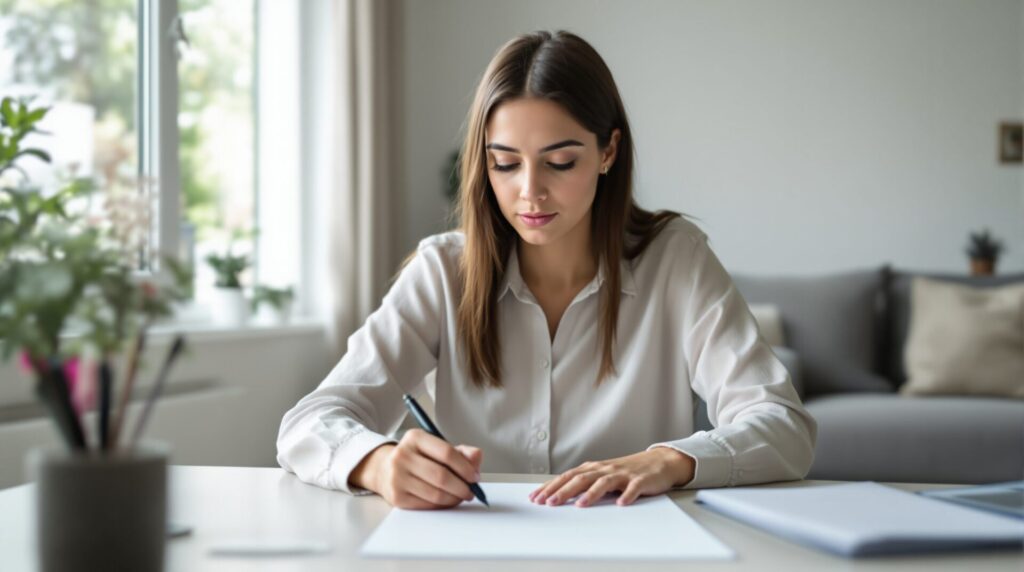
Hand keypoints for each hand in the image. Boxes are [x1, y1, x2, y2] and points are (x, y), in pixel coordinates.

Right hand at [348, 429, 482, 509]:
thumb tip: (477, 457)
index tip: (475, 476)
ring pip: (435, 493)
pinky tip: (447, 500)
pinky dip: (442, 505)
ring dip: (454, 498)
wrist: (384, 469)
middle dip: (462, 486)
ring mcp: (397, 477)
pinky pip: (427, 504)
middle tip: (471, 491)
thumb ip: (460, 451)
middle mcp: (402, 456)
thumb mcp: (436, 447)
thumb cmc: (417, 458)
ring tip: (461, 496)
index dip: (465, 467)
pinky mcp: (396, 497)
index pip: (447, 453)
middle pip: (441, 476)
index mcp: (415, 438)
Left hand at [529, 448, 694, 506]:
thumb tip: (557, 494)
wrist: (658, 462)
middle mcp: (605, 469)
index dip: (551, 487)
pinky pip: (633, 488)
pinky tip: (621, 503)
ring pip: (604, 482)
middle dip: (563, 491)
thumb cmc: (626, 471)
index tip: (536, 497)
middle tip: (549, 502)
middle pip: (581, 479)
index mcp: (594, 468)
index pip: (567, 477)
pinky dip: (627, 495)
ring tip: (579, 504)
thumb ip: (583, 483)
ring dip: (591, 493)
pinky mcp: (640, 480)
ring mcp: (622, 474)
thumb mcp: (602, 475)